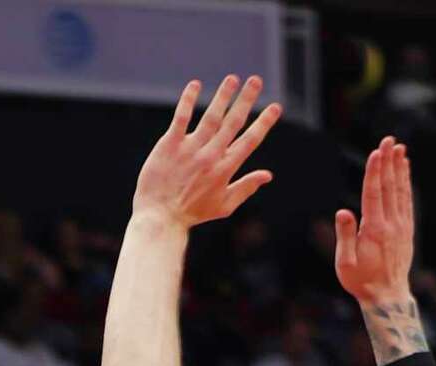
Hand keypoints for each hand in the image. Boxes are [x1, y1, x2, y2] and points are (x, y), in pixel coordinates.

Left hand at [132, 75, 280, 230]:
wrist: (160, 217)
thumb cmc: (193, 213)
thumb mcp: (224, 206)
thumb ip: (246, 187)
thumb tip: (268, 175)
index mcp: (225, 169)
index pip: (249, 141)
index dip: (263, 123)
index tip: (275, 107)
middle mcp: (211, 156)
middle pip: (233, 123)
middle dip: (246, 100)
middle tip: (256, 80)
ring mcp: (191, 149)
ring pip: (211, 117)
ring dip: (223, 96)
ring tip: (232, 78)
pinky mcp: (171, 145)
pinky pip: (182, 117)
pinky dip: (188, 100)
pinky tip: (196, 84)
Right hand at [334, 136, 414, 305]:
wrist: (388, 297)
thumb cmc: (362, 282)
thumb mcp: (346, 264)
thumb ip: (345, 236)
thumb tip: (343, 211)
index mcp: (374, 230)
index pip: (373, 194)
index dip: (375, 172)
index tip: (377, 152)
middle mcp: (391, 224)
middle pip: (389, 187)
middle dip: (388, 162)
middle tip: (389, 140)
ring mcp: (401, 226)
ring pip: (401, 191)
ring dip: (399, 168)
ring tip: (399, 149)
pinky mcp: (407, 230)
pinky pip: (407, 201)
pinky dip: (406, 184)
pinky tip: (405, 171)